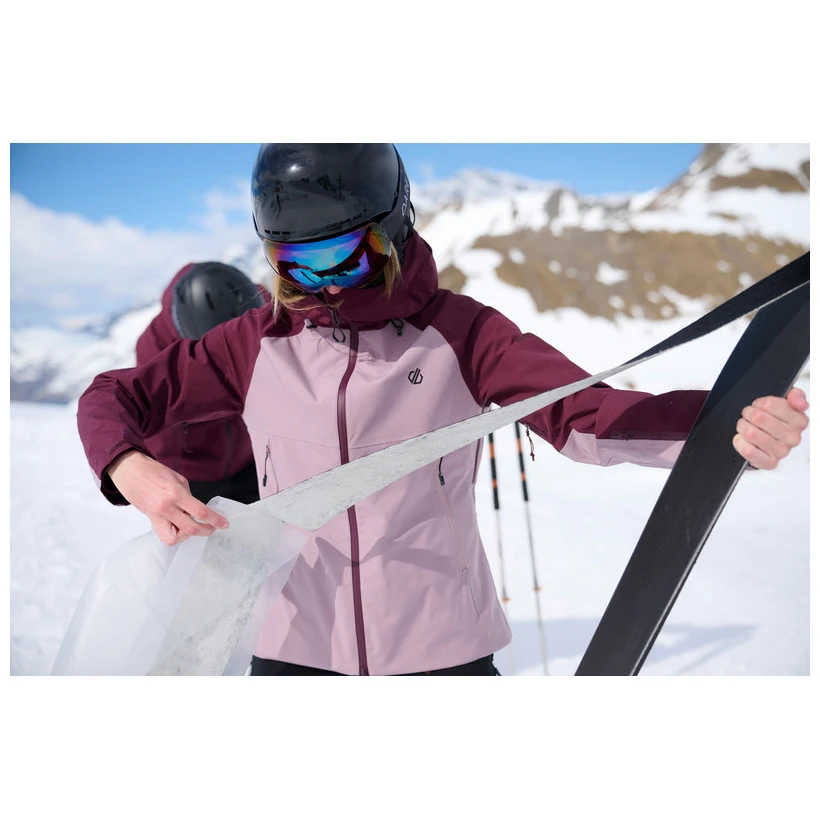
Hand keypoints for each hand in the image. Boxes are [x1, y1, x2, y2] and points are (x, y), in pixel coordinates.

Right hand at [107, 450, 229, 545]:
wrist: (130, 472)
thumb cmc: (155, 472)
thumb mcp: (178, 479)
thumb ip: (189, 496)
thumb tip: (196, 510)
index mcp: (176, 494)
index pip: (200, 512)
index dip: (215, 520)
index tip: (224, 524)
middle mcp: (167, 508)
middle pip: (191, 529)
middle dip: (206, 531)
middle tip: (212, 528)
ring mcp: (157, 516)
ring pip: (175, 538)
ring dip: (187, 536)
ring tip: (192, 527)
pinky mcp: (150, 520)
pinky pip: (164, 535)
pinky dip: (174, 535)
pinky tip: (179, 526)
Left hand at [733, 387, 808, 469]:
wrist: (767, 442)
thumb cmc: (776, 420)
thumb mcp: (786, 402)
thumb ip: (795, 395)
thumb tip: (801, 403)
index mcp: (800, 421)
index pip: (769, 404)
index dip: (758, 403)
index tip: (760, 406)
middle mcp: (793, 437)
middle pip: (758, 418)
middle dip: (748, 414)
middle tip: (749, 416)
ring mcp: (782, 451)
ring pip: (750, 433)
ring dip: (742, 427)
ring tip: (745, 427)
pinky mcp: (769, 463)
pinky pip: (748, 450)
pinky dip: (739, 442)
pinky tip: (743, 439)